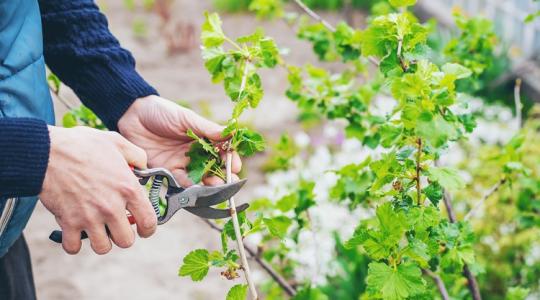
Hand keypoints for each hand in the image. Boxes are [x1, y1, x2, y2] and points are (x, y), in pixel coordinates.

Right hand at [40, 126, 156, 254]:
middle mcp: (112, 206)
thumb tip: (144, 168)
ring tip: (96, 229)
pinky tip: (75, 231)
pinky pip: (73, 247)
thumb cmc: (82, 145)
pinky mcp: (68, 222)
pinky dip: (73, 243)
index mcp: (128, 188)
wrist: (47, 151)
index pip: (149, 222)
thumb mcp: (117, 142)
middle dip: (122, 236)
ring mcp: (89, 217)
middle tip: (116, 227)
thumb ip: (136, 155)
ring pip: (102, 248)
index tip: (143, 230)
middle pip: (126, 241)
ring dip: (100, 241)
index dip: (148, 229)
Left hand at [117, 95, 241, 185]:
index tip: (235, 165)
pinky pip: (182, 182)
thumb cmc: (161, 112)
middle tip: (229, 182)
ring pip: (200, 178)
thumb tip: (231, 133)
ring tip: (215, 187)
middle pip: (214, 168)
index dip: (230, 159)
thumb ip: (207, 129)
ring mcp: (182, 163)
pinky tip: (197, 188)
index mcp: (204, 138)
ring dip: (209, 184)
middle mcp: (196, 153)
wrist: (132, 116)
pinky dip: (190, 186)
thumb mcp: (186, 118)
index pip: (222, 151)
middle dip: (223, 176)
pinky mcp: (168, 171)